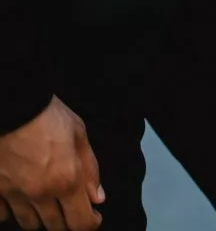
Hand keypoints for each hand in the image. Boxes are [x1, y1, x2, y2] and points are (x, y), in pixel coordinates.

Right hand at [0, 97, 103, 230]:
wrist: (12, 105)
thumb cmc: (47, 115)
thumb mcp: (80, 135)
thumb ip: (90, 170)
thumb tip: (97, 197)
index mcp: (66, 180)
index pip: (80, 222)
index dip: (90, 223)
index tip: (94, 216)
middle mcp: (40, 193)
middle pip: (55, 227)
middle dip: (67, 221)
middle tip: (71, 207)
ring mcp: (13, 194)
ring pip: (28, 224)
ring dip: (40, 217)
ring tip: (46, 202)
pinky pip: (2, 215)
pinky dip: (11, 212)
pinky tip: (18, 199)